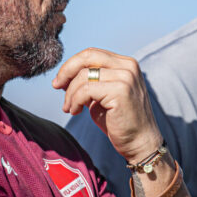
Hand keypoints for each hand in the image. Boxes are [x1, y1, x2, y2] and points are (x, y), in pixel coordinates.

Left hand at [52, 48, 161, 163]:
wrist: (140, 143)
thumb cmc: (120, 122)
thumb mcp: (103, 95)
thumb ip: (90, 82)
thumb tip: (63, 76)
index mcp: (126, 64)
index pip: (92, 53)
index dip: (72, 65)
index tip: (60, 81)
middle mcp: (128, 66)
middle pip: (87, 56)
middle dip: (66, 70)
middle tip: (56, 86)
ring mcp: (126, 78)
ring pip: (84, 75)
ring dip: (70, 93)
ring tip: (69, 108)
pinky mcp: (120, 91)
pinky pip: (86, 90)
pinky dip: (75, 101)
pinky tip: (75, 111)